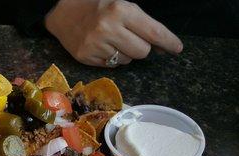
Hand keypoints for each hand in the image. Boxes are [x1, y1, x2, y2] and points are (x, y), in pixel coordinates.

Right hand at [45, 0, 182, 66]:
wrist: (62, 12)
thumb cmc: (97, 5)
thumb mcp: (122, 5)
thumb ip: (143, 24)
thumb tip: (163, 46)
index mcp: (121, 10)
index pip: (153, 32)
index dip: (168, 42)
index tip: (177, 48)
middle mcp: (108, 28)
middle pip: (142, 51)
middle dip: (142, 47)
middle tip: (131, 37)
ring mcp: (95, 45)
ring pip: (127, 61)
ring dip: (125, 53)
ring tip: (112, 40)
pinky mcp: (85, 57)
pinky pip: (111, 66)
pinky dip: (111, 58)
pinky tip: (102, 46)